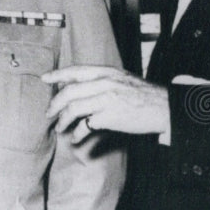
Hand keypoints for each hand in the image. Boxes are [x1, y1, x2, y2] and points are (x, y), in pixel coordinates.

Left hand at [42, 65, 169, 140]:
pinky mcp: (110, 117)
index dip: (57, 74)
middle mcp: (105, 83)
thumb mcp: (121, 79)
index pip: (76, 71)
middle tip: (49, 113)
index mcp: (106, 72)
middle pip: (69, 92)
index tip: (44, 78)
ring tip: (60, 127)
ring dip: (63, 120)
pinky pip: (86, 126)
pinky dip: (77, 133)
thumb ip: (100, 80)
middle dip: (55, 104)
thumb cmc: (142, 95)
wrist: (165, 108)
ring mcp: (107, 100)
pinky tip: (76, 138)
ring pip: (74, 109)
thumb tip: (73, 86)